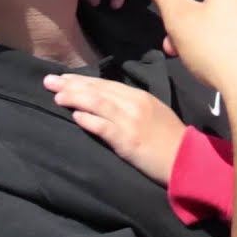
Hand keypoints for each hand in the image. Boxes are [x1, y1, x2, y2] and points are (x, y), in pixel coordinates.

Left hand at [42, 73, 184, 184]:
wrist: (187, 159)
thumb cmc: (169, 138)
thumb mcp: (152, 112)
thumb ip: (130, 105)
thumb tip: (104, 101)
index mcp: (140, 96)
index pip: (106, 84)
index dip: (82, 80)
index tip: (63, 77)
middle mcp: (134, 104)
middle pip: (98, 90)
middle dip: (71, 84)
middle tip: (49, 80)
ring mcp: (131, 122)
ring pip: (98, 104)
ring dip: (75, 98)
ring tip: (57, 96)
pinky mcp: (128, 141)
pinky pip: (104, 127)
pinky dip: (89, 120)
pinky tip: (75, 116)